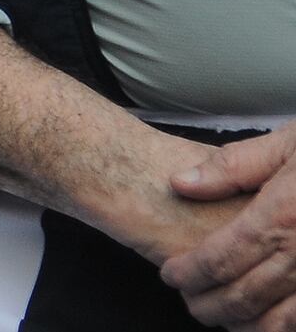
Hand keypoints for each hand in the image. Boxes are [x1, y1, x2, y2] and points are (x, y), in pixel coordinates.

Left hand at [165, 129, 295, 324]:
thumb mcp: (289, 143)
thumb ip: (233, 167)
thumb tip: (181, 183)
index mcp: (282, 216)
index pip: (221, 257)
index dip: (190, 272)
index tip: (171, 276)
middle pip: (246, 294)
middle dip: (211, 305)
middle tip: (192, 304)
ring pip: (283, 320)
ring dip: (248, 326)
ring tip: (226, 321)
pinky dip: (287, 327)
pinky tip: (271, 323)